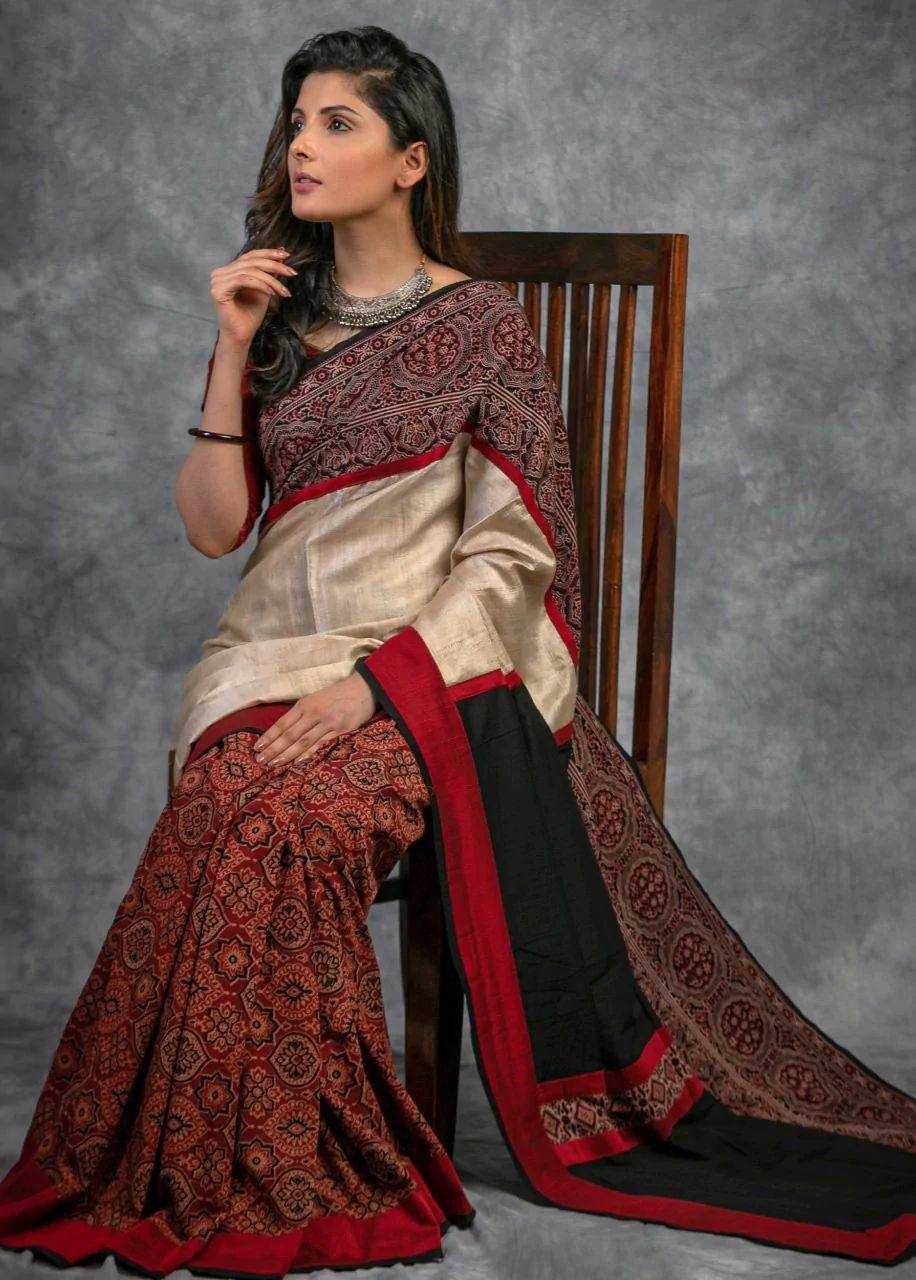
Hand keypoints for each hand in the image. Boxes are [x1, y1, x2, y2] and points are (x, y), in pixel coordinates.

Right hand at [209, 247, 297, 347]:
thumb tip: (282, 252)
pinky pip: (243, 281)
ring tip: (284, 291)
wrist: (241, 336)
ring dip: (271, 280)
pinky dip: (260, 285)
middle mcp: (220, 273)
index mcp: (229, 271)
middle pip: (251, 262)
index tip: (287, 254)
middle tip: (292, 273)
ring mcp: (217, 281)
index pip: (250, 256)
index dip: (269, 253)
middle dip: (274, 266)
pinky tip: (272, 293)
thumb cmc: (250, 315)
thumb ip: (270, 272)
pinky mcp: (218, 290)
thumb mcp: (265, 288)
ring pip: (249, 272)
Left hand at [251, 672, 378, 769]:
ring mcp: (328, 722)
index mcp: (305, 704)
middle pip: (289, 734)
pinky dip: (309, 753)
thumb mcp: (316, 699)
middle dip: (273, 749)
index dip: (269, 736)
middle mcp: (314, 713)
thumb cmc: (337, 695)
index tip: (257, 748)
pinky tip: (297, 762)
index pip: (282, 723)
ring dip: (287, 754)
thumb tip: (283, 731)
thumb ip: (302, 713)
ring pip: (303, 741)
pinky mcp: (341, 730)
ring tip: (273, 764)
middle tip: (260, 761)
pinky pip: (322, 744)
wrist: (364, 688)